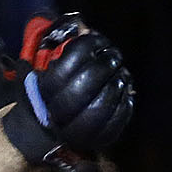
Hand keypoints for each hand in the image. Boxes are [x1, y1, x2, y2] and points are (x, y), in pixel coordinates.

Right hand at [2, 12, 133, 171]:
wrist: (44, 129)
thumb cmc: (50, 91)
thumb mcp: (49, 67)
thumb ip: (65, 48)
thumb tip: (85, 29)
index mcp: (44, 90)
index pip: (66, 67)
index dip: (87, 50)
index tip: (99, 41)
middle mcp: (56, 112)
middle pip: (83, 87)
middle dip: (103, 67)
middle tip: (114, 56)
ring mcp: (76, 131)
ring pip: (99, 107)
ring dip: (116, 85)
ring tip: (122, 72)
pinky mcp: (94, 141)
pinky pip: (114, 124)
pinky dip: (124, 105)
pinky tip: (127, 92)